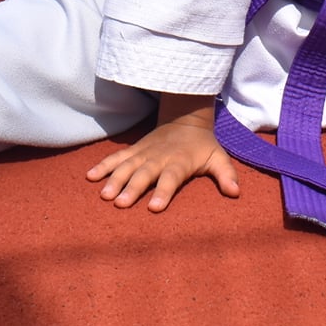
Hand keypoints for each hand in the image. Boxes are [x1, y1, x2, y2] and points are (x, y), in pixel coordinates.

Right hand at [86, 93, 240, 211]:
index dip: (164, 192)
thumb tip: (236, 193)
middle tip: (120, 203)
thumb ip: (226, 174)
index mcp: (180, 162)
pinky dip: (103, 165)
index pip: (171, 178)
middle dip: (132, 188)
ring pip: (127, 166)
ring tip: (104, 195)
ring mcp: (144, 153)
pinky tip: (90, 177)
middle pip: (144, 174)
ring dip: (114, 179)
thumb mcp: (218, 157)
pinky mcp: (134, 150)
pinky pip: (116, 157)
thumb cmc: (203, 145)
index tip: (155, 208)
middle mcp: (159, 157)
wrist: (186, 117)